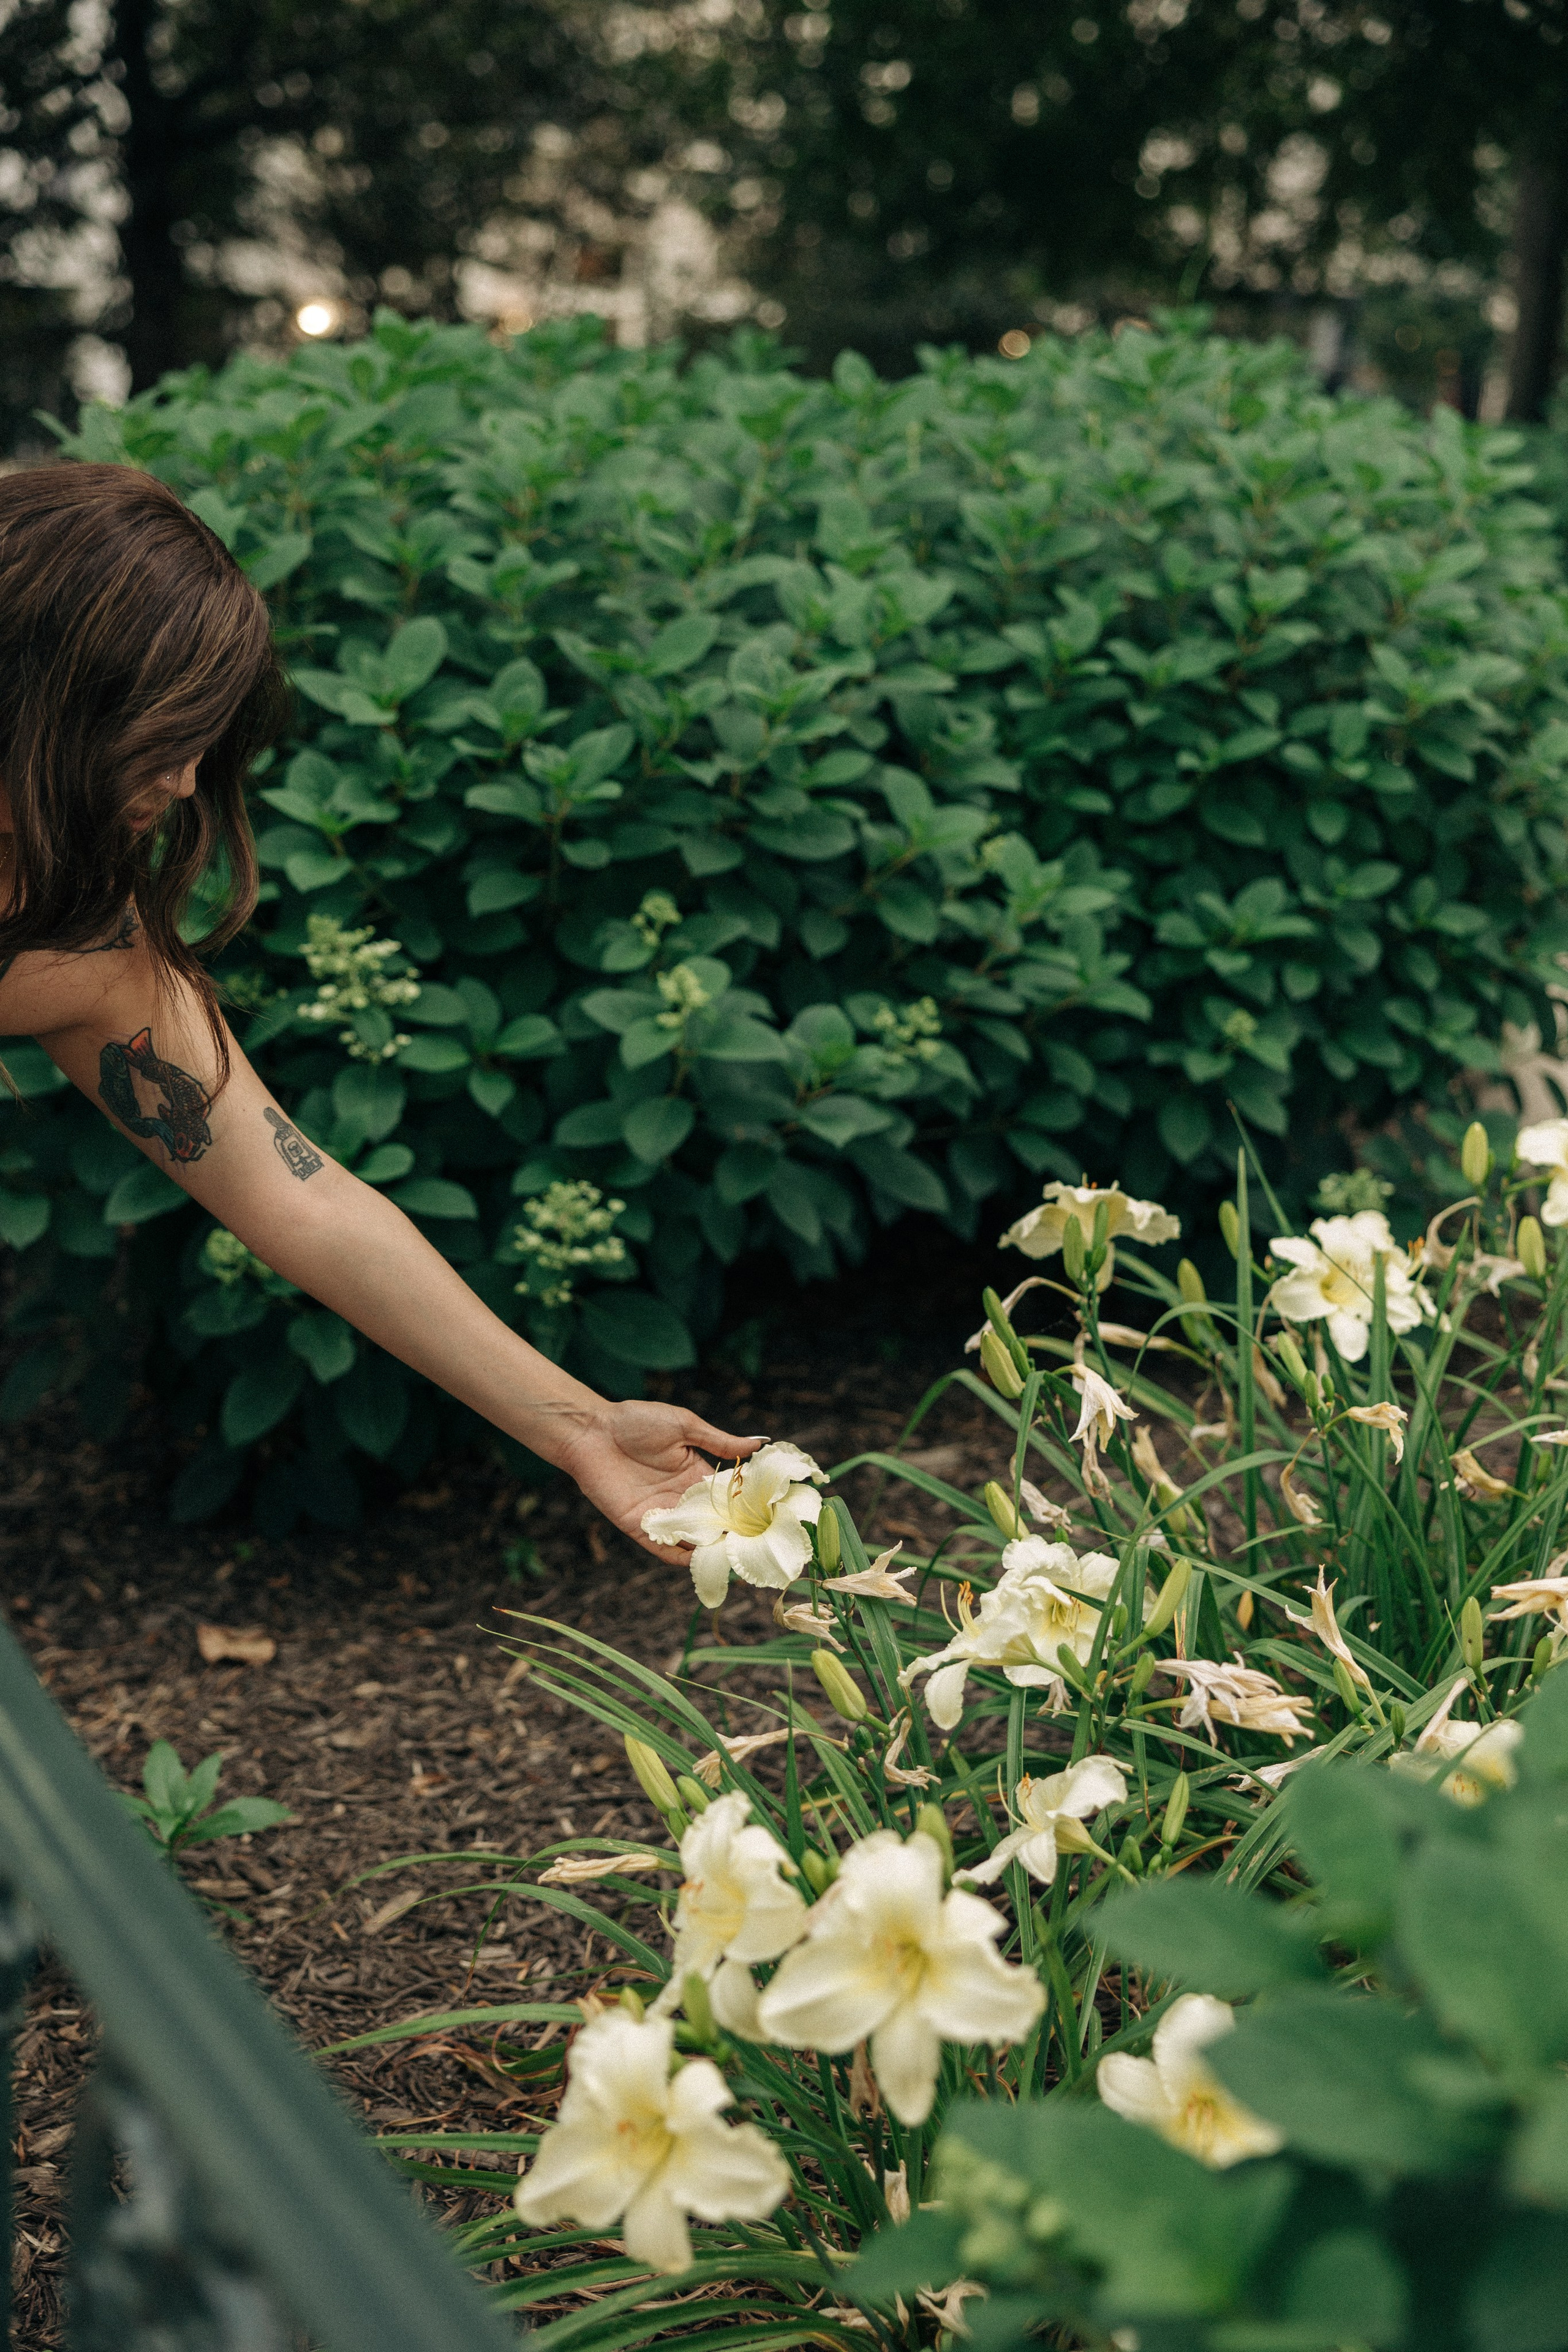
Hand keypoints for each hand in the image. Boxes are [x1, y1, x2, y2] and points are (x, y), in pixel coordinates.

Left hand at [556, 1402, 763, 1559]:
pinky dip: (682, 1559)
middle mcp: (682, 1498)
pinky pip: (664, 1550)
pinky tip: (700, 1563)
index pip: (728, 1497)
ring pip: (693, 1541)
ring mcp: (662, 1514)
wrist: (591, 1431)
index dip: (747, 1508)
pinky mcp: (640, 1527)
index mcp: (696, 1473)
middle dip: (734, 1536)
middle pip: (714, 1524)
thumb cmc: (636, 1421)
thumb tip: (761, 1442)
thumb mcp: (685, 1426)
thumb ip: (720, 1441)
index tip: (771, 1518)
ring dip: (712, 1550)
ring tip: (735, 1560)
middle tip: (760, 1548)